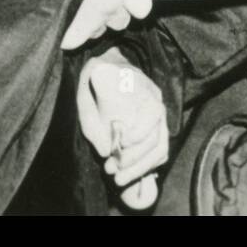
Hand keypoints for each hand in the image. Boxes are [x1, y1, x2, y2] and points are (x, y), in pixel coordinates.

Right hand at [61, 0, 151, 50]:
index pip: (142, 7)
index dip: (134, 4)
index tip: (127, 0)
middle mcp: (110, 7)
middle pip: (121, 21)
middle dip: (110, 15)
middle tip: (93, 2)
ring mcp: (92, 25)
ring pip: (98, 31)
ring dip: (89, 24)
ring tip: (72, 6)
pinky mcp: (73, 39)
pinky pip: (77, 40)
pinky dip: (70, 33)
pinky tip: (60, 17)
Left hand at [77, 49, 168, 208]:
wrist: (105, 68)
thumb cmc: (93, 82)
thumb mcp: (85, 97)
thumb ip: (93, 123)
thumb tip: (106, 151)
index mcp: (140, 87)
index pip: (153, 112)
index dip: (140, 133)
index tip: (122, 143)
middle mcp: (155, 101)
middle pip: (157, 136)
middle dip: (134, 159)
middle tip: (111, 169)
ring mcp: (158, 115)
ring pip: (160, 148)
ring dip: (140, 167)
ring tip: (118, 178)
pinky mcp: (156, 128)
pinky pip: (159, 152)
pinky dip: (146, 166)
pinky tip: (129, 173)